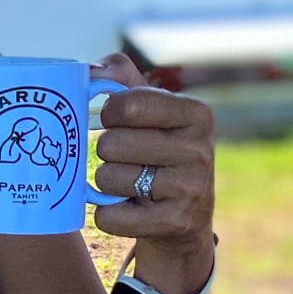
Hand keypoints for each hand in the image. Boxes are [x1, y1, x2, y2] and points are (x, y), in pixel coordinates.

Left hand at [87, 54, 215, 260]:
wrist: (182, 220)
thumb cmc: (158, 152)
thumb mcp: (152, 112)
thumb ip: (122, 80)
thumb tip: (92, 70)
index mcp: (196, 114)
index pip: (128, 104)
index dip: (109, 114)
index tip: (116, 121)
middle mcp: (200, 150)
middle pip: (111, 144)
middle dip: (107, 153)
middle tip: (125, 159)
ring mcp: (190, 189)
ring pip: (107, 179)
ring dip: (107, 183)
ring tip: (130, 185)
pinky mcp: (173, 223)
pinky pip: (108, 216)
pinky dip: (108, 215)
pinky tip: (129, 210)